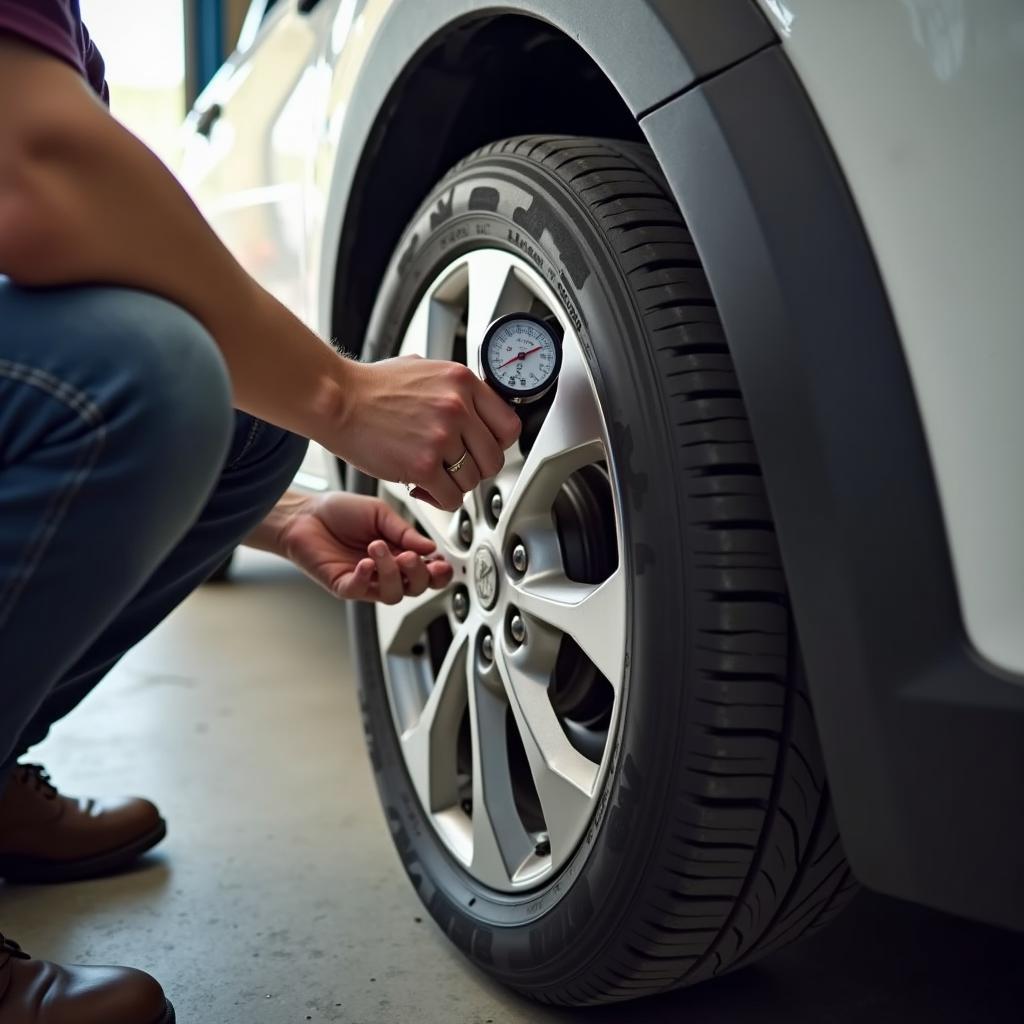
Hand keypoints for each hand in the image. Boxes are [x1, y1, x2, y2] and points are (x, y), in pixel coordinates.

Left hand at [274, 492, 453, 602]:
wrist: (304, 514)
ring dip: (391, 572)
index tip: (440, 562)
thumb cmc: (340, 512)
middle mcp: (385, 570)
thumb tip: (430, 547)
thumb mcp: (380, 513)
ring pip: (392, 594)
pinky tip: (366, 562)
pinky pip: (360, 591)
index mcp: (399, 552)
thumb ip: (405, 531)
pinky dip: (366, 577)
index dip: (438, 572)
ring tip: (378, 547)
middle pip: (415, 588)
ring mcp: (365, 581)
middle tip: (410, 556)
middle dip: (419, 575)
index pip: (427, 572)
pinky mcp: (343, 585)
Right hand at [332, 357, 520, 511]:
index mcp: (462, 381)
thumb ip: (455, 388)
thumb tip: (478, 406)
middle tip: (455, 467)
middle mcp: (457, 407)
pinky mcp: (423, 465)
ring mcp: (441, 437)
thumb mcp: (424, 370)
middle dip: (475, 469)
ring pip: (473, 481)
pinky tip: (423, 487)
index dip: (497, 444)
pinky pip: (451, 498)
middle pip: (494, 459)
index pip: (509, 425)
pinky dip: (439, 500)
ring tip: (432, 475)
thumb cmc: (372, 387)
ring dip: (454, 485)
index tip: (483, 449)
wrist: (336, 400)